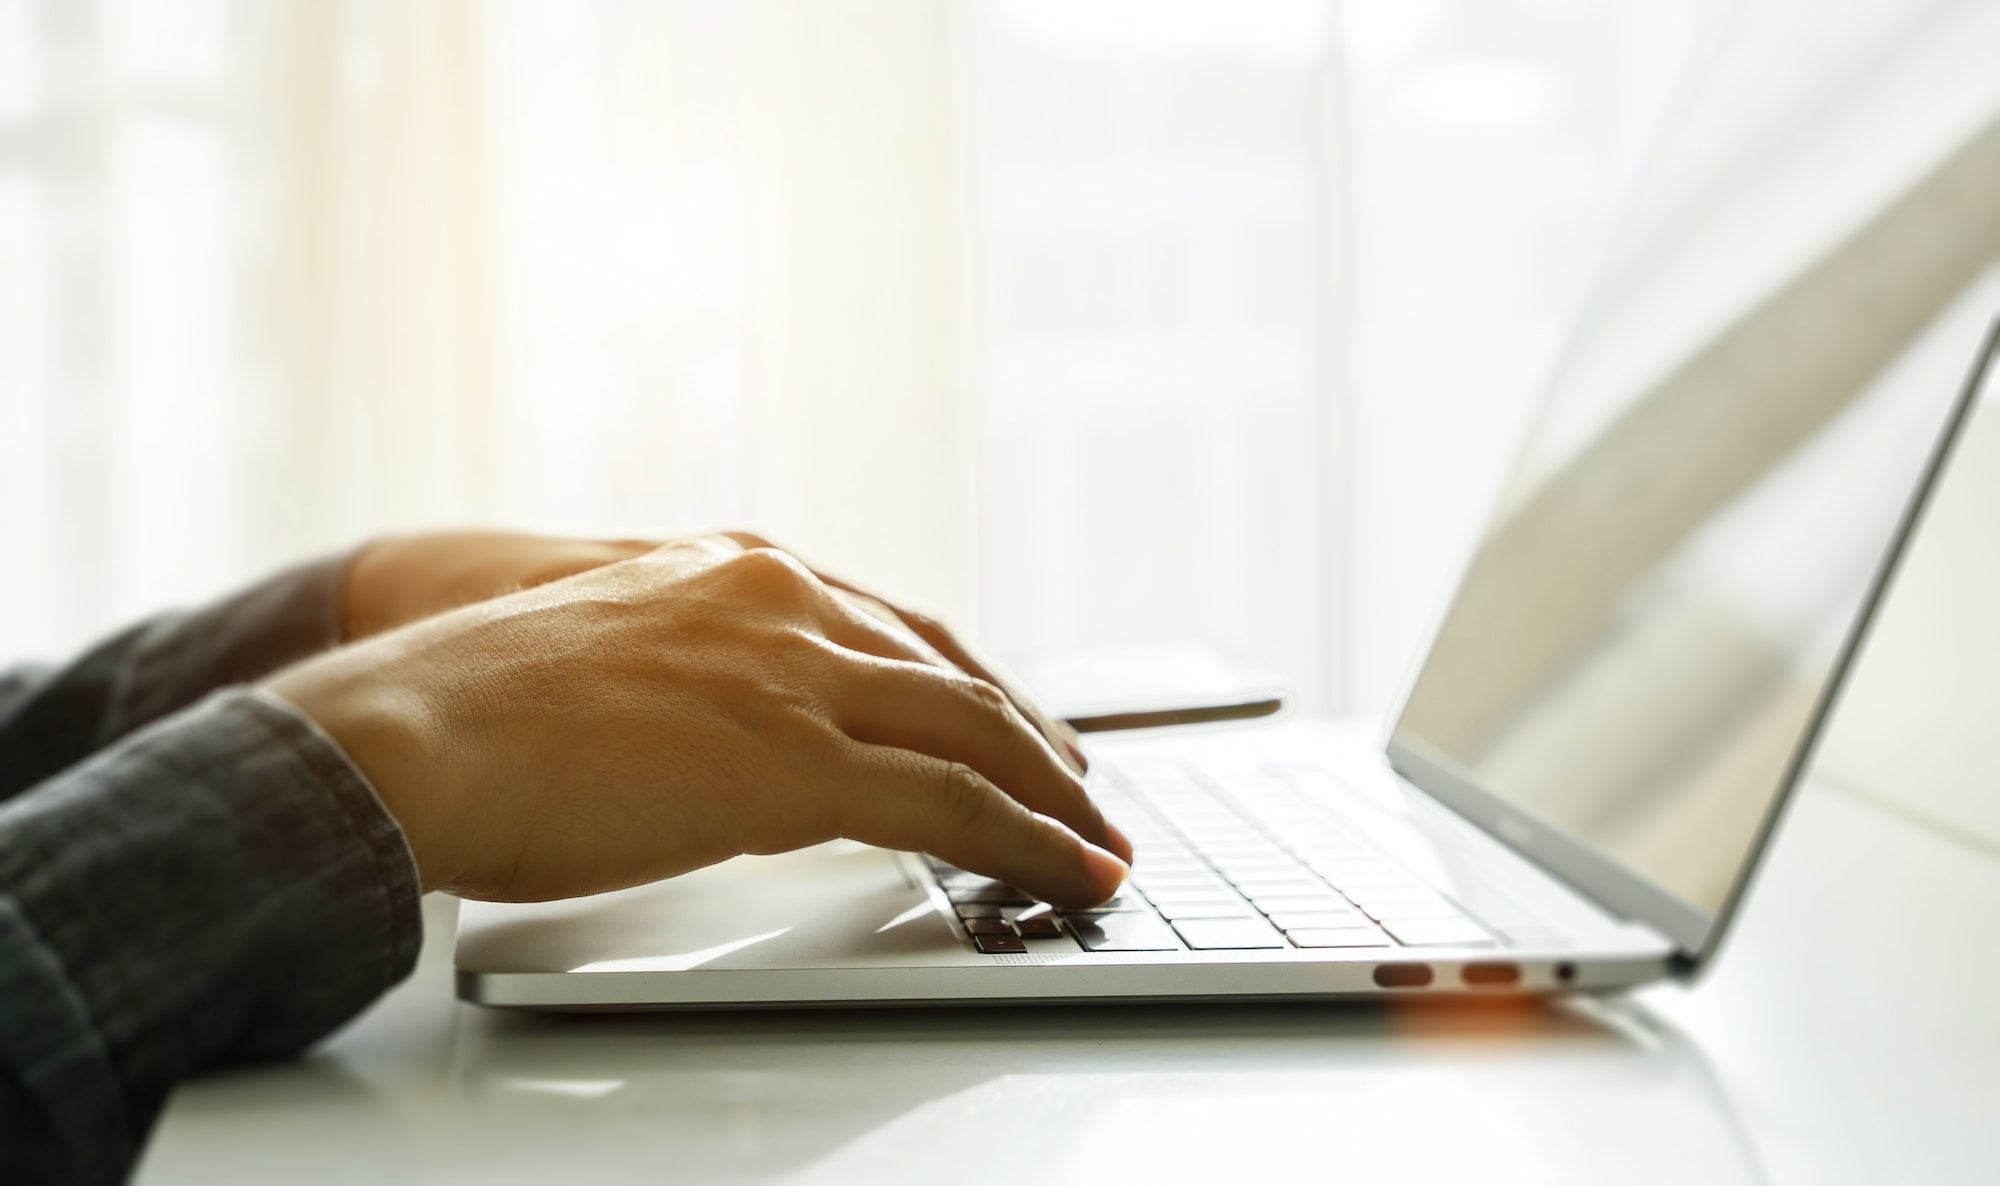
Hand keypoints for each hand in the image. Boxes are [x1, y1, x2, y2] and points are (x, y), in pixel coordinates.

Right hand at [341, 529, 1089, 775]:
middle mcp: (784, 599)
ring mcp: (797, 674)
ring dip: (1053, 795)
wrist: (408, 733)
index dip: (967, 684)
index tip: (1013, 726)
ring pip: (975, 731)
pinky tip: (1070, 873)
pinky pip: (955, 803)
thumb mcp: (606, 668)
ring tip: (1100, 846)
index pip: (894, 625)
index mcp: (736, 569)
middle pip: (955, 671)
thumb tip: (722, 738)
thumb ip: (687, 681)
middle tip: (1083, 792)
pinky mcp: (799, 760)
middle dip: (1033, 740)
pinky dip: (1030, 842)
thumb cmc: (470, 720)